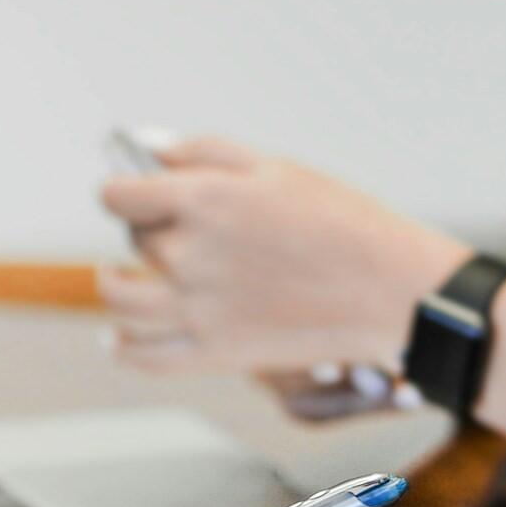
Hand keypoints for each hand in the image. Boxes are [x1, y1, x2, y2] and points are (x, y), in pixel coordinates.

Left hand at [97, 138, 470, 373]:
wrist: (390, 290)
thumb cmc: (341, 221)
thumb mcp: (275, 168)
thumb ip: (203, 153)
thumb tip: (146, 150)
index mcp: (203, 200)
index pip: (119, 195)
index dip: (123, 190)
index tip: (132, 192)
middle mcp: (190, 255)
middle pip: (135, 240)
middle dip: (149, 230)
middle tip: (181, 231)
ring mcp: (197, 309)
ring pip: (121, 301)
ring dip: (115, 286)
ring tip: (119, 278)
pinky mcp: (213, 353)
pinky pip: (144, 357)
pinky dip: (123, 348)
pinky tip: (117, 336)